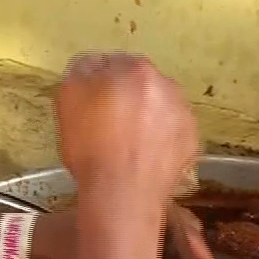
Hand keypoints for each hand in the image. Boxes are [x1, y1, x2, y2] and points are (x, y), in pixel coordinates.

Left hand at [32, 206, 218, 258]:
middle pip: (182, 225)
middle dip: (196, 251)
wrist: (37, 238)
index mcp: (139, 204)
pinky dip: (167, 249)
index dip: (200, 253)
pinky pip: (154, 232)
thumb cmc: (69, 247)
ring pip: (170, 228)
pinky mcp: (121, 223)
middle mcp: (139, 203)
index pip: (184, 227)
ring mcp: (130, 212)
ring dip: (184, 250)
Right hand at [55, 52, 195, 197]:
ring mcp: (183, 114)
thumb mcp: (68, 99)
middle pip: (140, 85)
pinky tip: (142, 156)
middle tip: (106, 125)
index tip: (90, 103)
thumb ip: (80, 71)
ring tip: (126, 144)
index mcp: (136, 69)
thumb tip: (91, 65)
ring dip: (145, 118)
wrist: (122, 194)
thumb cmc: (91, 147)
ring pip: (159, 108)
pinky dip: (159, 140)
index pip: (113, 64)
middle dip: (125, 98)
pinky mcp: (191, 142)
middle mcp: (167, 85)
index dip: (98, 83)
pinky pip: (171, 133)